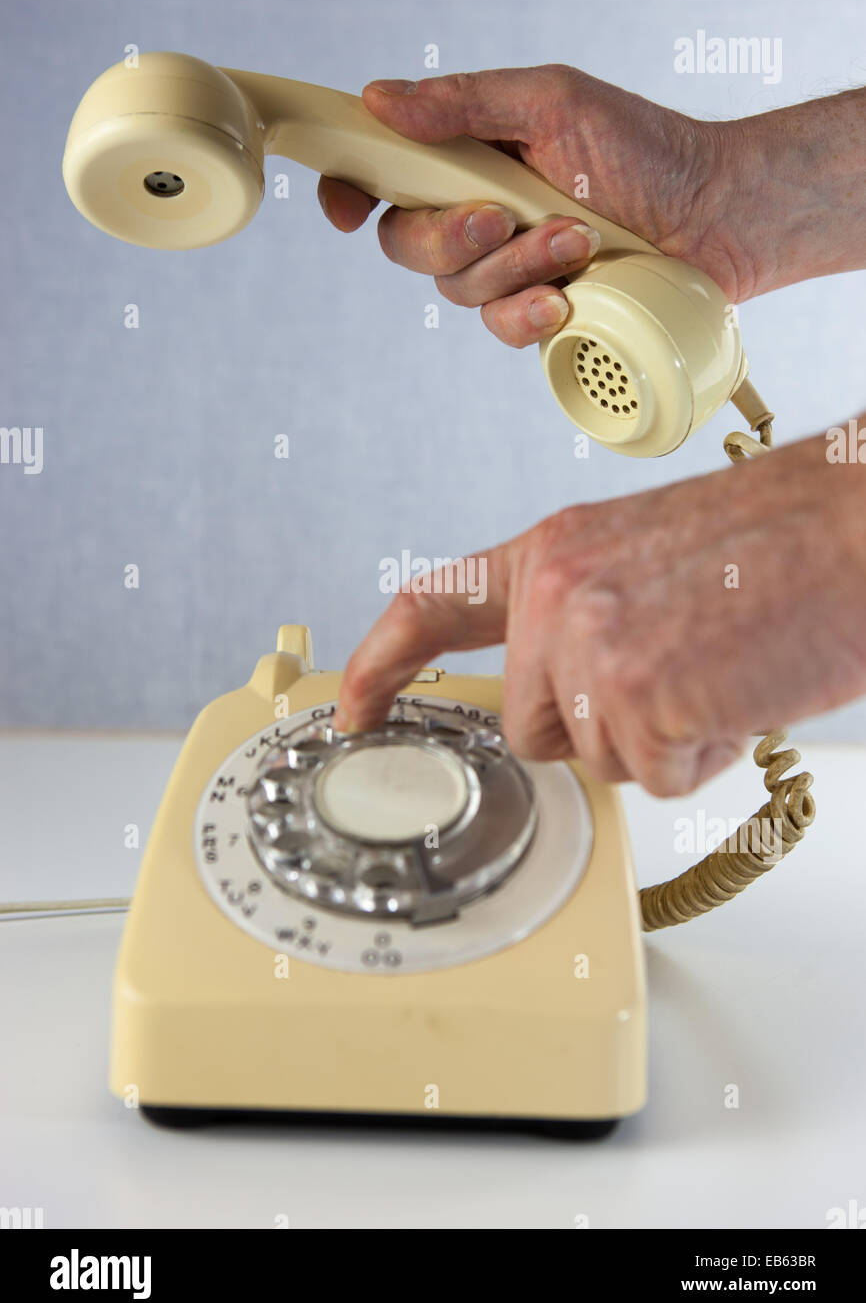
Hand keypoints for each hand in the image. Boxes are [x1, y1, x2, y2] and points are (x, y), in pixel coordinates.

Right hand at [317, 64, 745, 347]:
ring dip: (516, 265)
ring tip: (579, 239)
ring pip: (458, 290)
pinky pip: (501, 330)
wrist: (717, 214)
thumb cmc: (645, 149)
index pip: (384, 175)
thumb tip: (379, 99)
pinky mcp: (540, 313)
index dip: (350, 190)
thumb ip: (464, 104)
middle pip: (405, 244)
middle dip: (451, 236)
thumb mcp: (553, 103)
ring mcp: (507, 269)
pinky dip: (529, 312)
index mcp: (470, 157)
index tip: (346, 209)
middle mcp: (479, 214)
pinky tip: (568, 296)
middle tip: (505, 215)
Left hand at [334, 431, 865, 795]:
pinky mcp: (636, 695)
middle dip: (595, 727)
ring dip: (659, 739)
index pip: (434, 606)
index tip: (354, 706)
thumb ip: (581, 618)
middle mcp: (557, 594)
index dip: (382, 662)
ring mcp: (590, 645)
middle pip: (531, 725)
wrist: (853, 527)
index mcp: (553, 553)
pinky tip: (734, 691)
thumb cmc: (774, 545)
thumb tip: (560, 699)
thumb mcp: (647, 556)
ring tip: (715, 670)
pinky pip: (656, 774)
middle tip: (674, 674)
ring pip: (594, 757)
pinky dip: (702, 754)